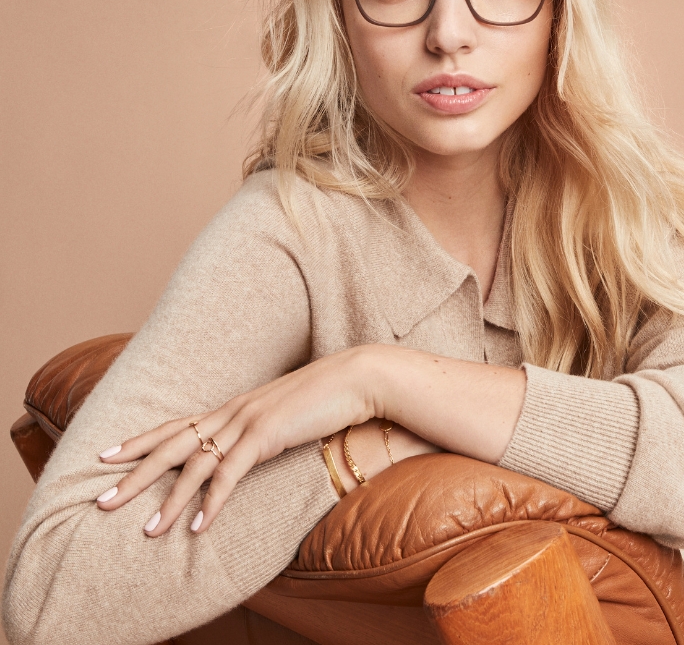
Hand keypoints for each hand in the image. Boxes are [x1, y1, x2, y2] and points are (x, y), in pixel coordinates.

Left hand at [96, 347, 374, 535]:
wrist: (355, 378)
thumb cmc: (325, 396)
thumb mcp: (284, 412)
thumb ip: (261, 428)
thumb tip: (249, 447)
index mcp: (234, 405)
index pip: (177, 423)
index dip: (141, 440)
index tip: (107, 454)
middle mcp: (233, 411)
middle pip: (172, 444)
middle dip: (134, 473)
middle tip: (103, 499)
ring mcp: (248, 421)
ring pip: (195, 464)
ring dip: (169, 499)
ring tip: (146, 530)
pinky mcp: (267, 434)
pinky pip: (231, 474)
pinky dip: (212, 502)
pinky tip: (198, 527)